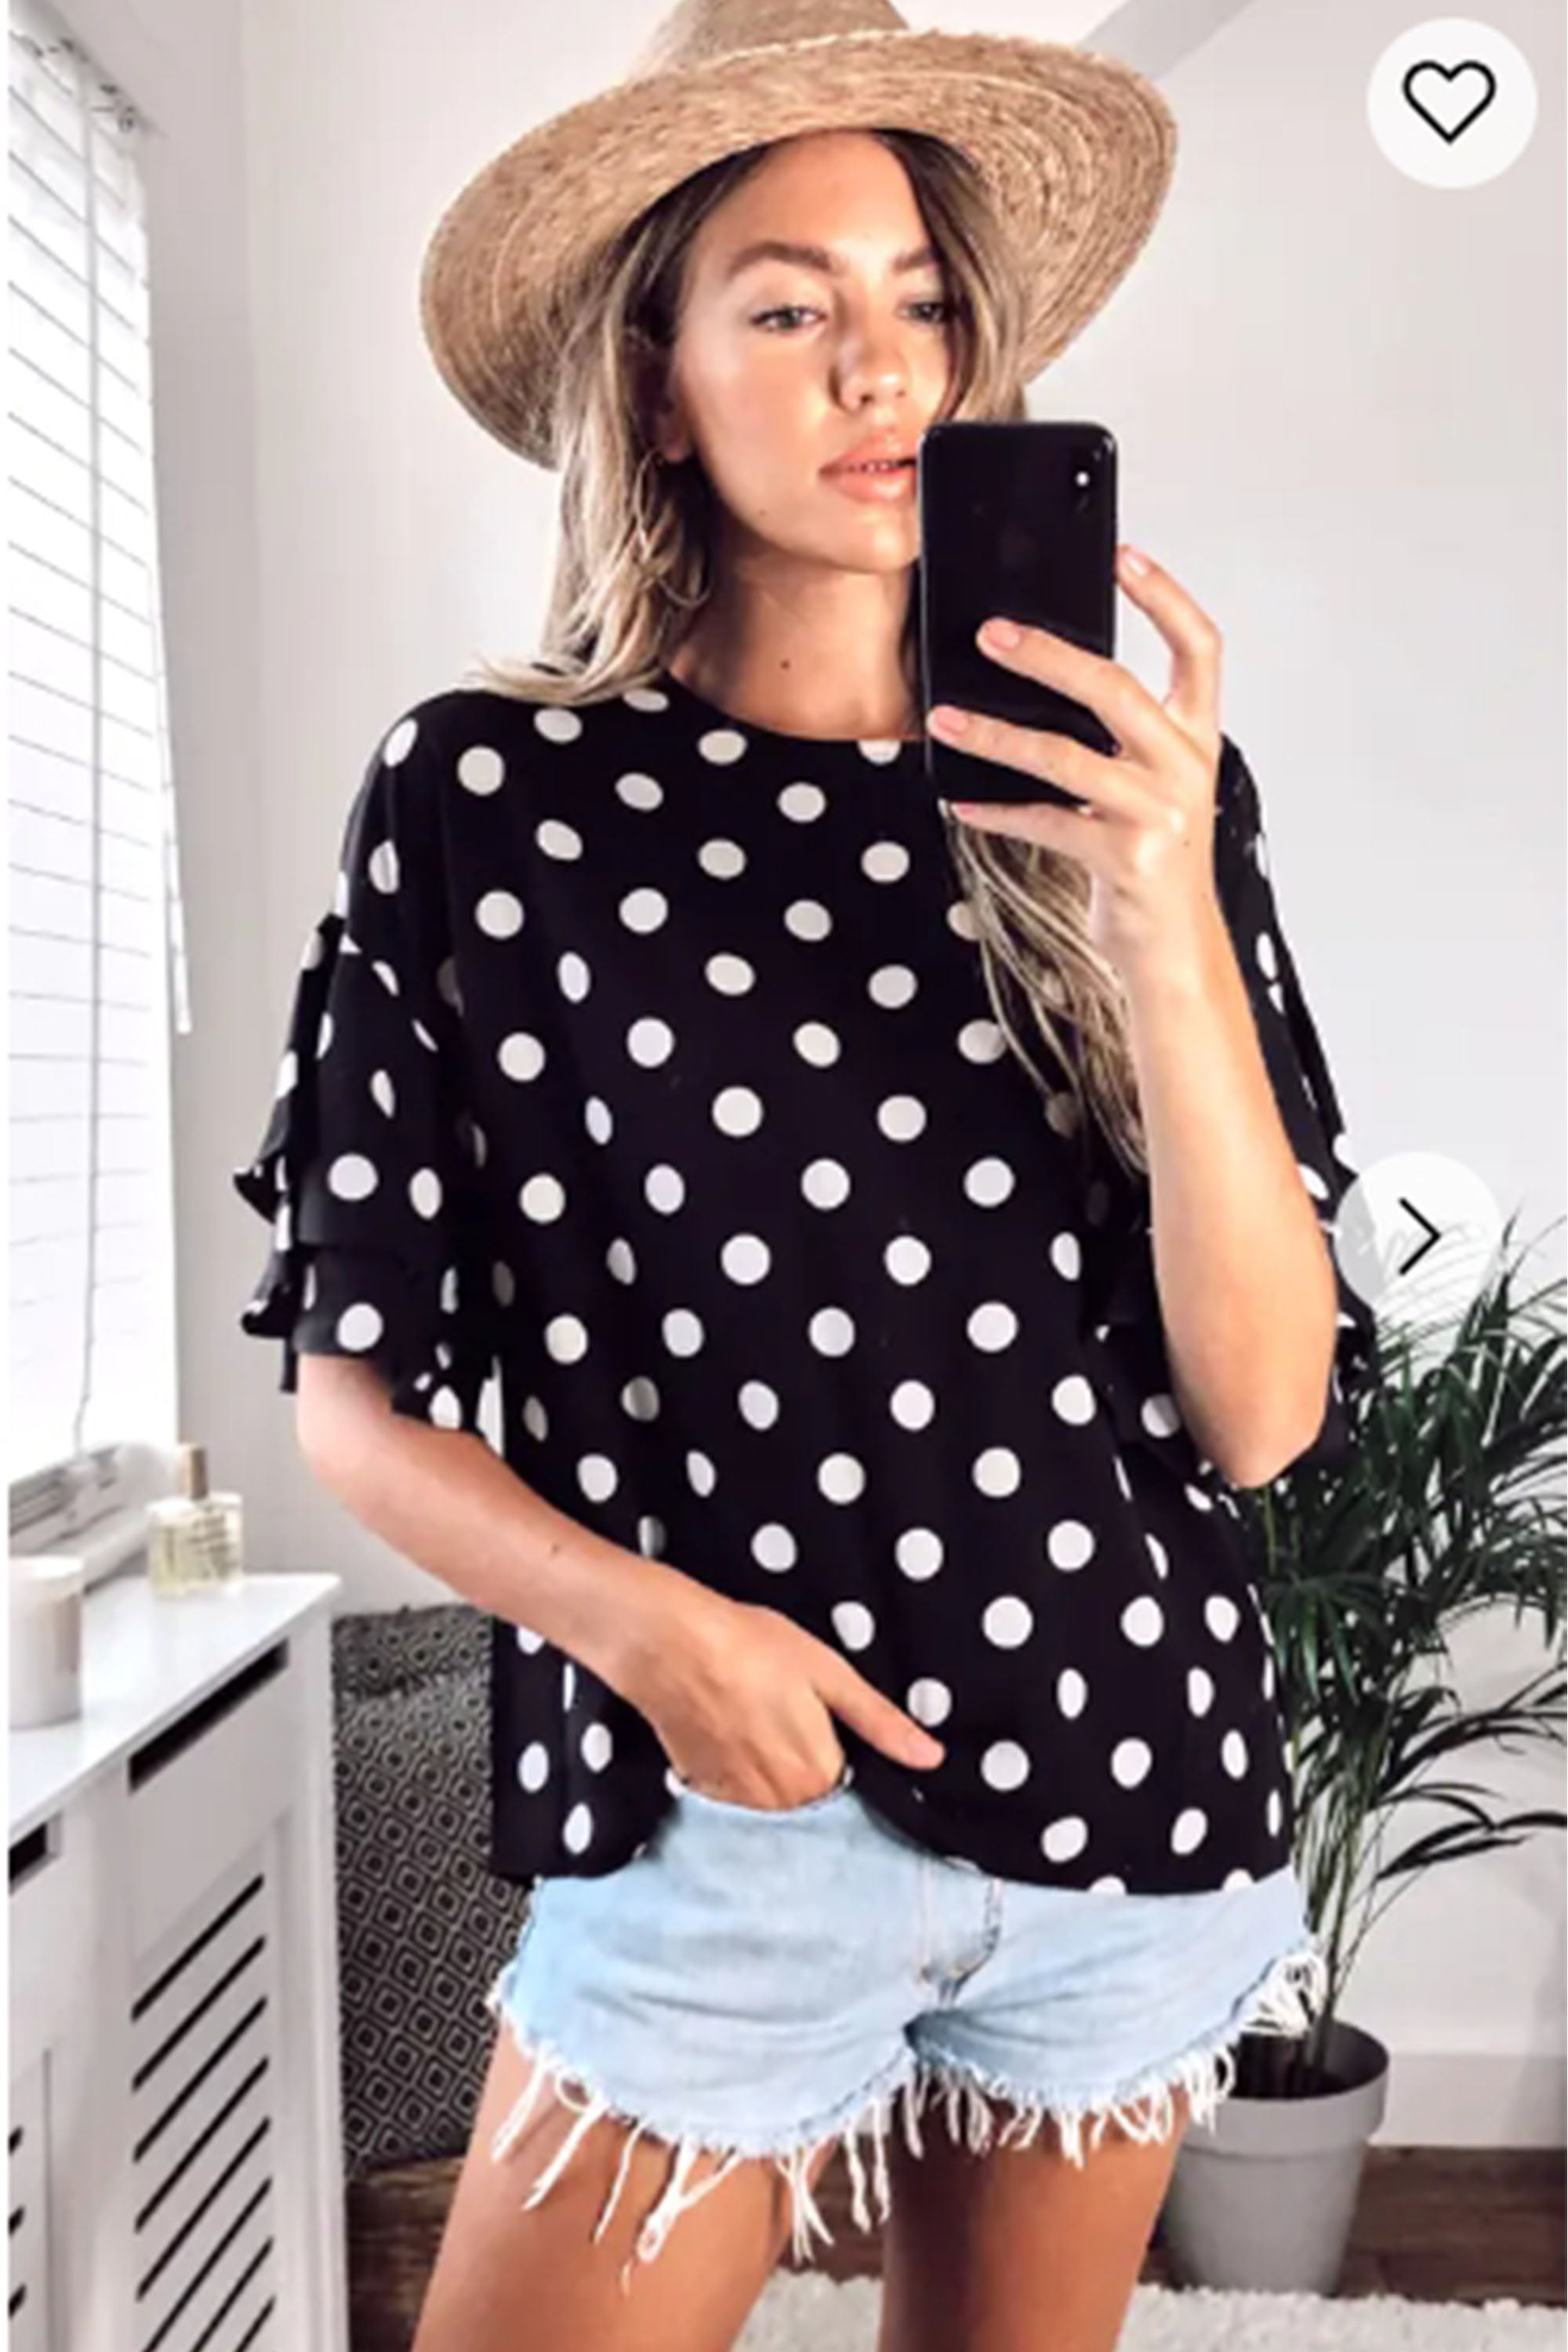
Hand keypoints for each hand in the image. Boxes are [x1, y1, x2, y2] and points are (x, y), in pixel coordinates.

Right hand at [612, 1582, 945, 1811]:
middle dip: (806, 1761)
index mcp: (817, 1773)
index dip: (839, 1749)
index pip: (847, 1784)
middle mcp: (778, 1801)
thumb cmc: (752, 1647)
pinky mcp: (701, 1788)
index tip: (822, 1722)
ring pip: (773, 1797)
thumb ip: (881, 1723)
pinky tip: (729, 1729)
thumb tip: (931, 1757)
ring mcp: (735, 1799)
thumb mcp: (829, 1673)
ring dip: (772, 1770)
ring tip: (755, 1717)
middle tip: (784, 1711)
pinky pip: (736, 1793)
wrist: (669, 1644)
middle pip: (810, 1795)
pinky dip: (738, 1769)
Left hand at [927, 545, 1227, 985]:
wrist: (1173, 949)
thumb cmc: (1152, 859)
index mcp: (1198, 739)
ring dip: (996, 735)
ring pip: (1065, 754)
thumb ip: (1121, 738)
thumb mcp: (1153, 787)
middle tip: (992, 633)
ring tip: (947, 719)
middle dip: (1049, 654)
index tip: (1123, 555)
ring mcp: (1158, 814)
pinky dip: (998, 811)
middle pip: (1116, 687)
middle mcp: (1186, 768)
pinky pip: (1046, 821)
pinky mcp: (1125, 857)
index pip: (1200, 648)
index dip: (1166, 595)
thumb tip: (1042, 680)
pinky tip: (962, 802)